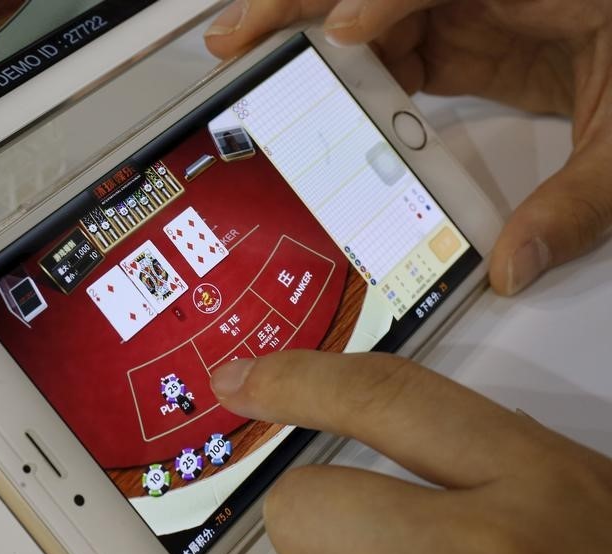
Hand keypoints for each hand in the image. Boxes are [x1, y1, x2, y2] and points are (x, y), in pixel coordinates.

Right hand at [205, 0, 611, 294]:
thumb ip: (577, 202)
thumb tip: (513, 265)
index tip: (334, 36)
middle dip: (303, 5)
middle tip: (239, 33)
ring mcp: (482, 11)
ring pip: (378, 14)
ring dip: (316, 39)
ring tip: (263, 66)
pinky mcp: (476, 40)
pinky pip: (404, 50)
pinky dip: (361, 73)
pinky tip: (330, 98)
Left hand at [210, 351, 611, 553]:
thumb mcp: (578, 496)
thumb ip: (488, 458)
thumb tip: (386, 431)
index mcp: (531, 475)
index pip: (382, 396)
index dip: (296, 380)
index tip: (241, 380)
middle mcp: (487, 549)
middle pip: (305, 508)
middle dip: (311, 529)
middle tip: (363, 550)